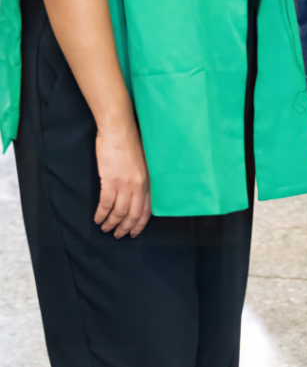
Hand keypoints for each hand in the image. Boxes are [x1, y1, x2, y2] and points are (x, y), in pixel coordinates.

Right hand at [94, 122, 151, 237]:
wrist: (119, 131)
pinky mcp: (110, 182)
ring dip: (111, 223)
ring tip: (105, 228)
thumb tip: (137, 191)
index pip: (147, 209)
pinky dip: (101, 214)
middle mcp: (139, 185)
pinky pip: (105, 204)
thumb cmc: (131, 142)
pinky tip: (97, 218)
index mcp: (148, 181)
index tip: (134, 233)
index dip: (140, 223)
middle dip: (125, 228)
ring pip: (119, 212)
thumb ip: (141, 177)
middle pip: (133, 214)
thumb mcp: (143, 162)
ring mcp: (125, 184)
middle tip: (118, 235)